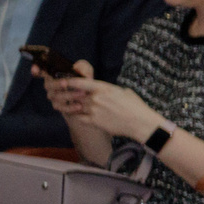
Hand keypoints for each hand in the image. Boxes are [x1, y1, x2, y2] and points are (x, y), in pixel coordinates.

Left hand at [43, 61, 159, 140]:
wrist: (140, 123)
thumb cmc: (135, 106)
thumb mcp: (124, 92)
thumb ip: (110, 90)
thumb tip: (105, 90)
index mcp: (103, 88)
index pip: (80, 82)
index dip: (69, 81)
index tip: (63, 80)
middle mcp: (96, 98)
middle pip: (76, 95)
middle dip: (70, 94)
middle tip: (63, 94)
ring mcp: (94, 111)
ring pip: (76, 106)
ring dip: (72, 106)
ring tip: (68, 105)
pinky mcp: (94, 122)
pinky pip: (80, 118)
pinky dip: (77, 116)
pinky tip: (78, 115)